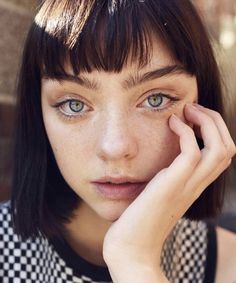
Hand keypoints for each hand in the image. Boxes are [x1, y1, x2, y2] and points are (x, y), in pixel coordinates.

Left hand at [102, 104, 235, 282]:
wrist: (131, 247)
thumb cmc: (139, 219)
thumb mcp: (157, 192)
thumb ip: (165, 178)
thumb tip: (160, 160)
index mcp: (195, 185)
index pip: (222, 154)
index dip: (214, 130)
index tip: (193, 117)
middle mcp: (197, 185)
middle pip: (228, 147)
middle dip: (215, 121)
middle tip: (193, 108)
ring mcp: (187, 185)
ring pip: (219, 148)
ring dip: (207, 122)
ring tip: (187, 110)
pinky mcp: (172, 185)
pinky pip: (191, 151)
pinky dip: (185, 131)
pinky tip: (170, 124)